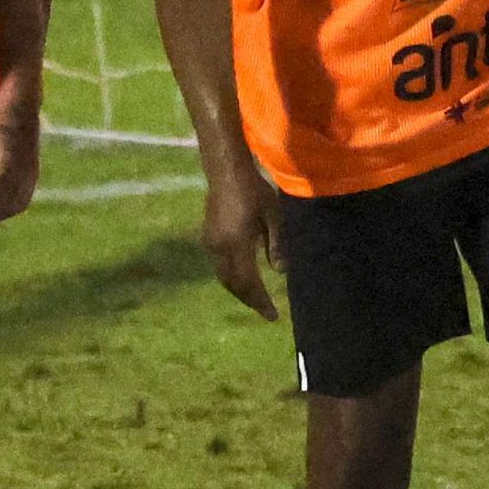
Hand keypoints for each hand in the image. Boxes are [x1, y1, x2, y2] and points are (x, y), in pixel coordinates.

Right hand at [198, 150, 279, 319]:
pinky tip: (243, 279)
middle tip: (266, 311)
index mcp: (237, 244)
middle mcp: (220, 248)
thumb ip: (276, 245)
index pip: (249, 283)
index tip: (272, 316)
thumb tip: (280, 273)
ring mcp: (210, 243)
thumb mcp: (273, 216)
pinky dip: (232, 279)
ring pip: (224, 277)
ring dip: (240, 291)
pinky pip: (219, 267)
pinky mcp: (208, 238)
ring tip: (256, 300)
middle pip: (233, 285)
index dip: (260, 301)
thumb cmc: (254, 191)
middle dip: (250, 300)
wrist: (225, 172)